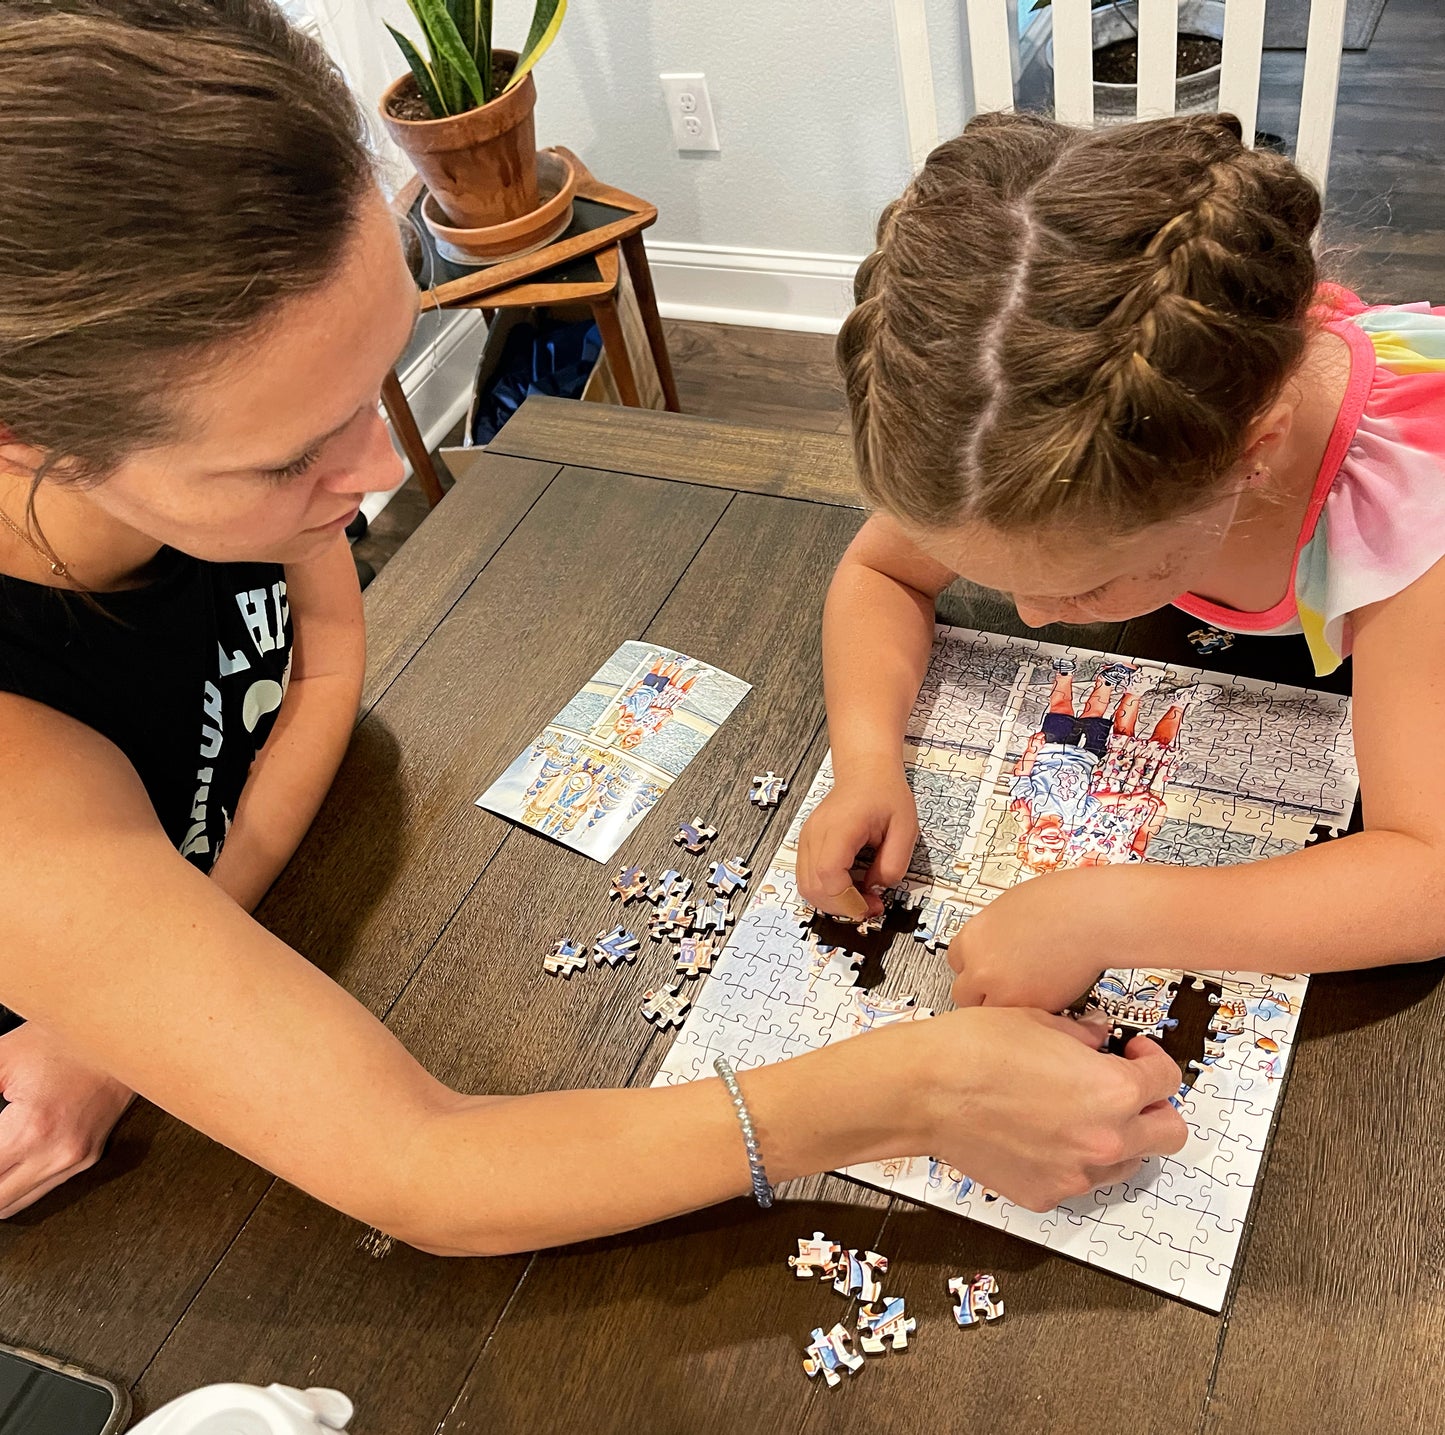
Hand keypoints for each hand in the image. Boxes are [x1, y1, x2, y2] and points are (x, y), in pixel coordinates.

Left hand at [0, 1022, 133, 1215]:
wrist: (120, 1038)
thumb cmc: (64, 1041)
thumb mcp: (1, 1061)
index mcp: (32, 1129)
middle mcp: (57, 1152)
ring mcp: (75, 1160)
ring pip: (13, 1206)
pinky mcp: (87, 1159)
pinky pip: (38, 1191)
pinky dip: (14, 1186)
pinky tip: (4, 1165)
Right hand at [797, 760, 918, 917]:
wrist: (866, 773)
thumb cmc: (885, 795)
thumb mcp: (906, 829)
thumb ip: (894, 864)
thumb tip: (875, 889)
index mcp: (840, 827)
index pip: (829, 875)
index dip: (847, 900)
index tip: (870, 906)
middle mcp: (816, 833)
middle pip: (812, 886)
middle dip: (841, 907)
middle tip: (869, 906)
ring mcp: (807, 838)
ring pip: (806, 886)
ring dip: (832, 902)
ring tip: (860, 897)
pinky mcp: (807, 844)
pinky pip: (808, 877)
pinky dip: (826, 891)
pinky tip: (848, 886)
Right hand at [902, 1007, 1186, 1210]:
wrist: (925, 1090)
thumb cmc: (973, 1049)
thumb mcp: (1039, 1021)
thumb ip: (1082, 1035)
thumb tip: (1097, 1038)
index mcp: (1112, 1092)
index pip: (1168, 1082)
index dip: (1153, 1061)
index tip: (1134, 1054)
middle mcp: (1104, 1140)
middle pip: (1168, 1135)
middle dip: (1154, 1108)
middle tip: (1126, 1089)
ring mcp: (1075, 1174)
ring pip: (1128, 1162)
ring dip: (1118, 1136)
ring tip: (1078, 1111)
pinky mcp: (1044, 1193)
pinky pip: (1078, 1178)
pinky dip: (1071, 1157)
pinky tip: (1040, 1130)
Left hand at [948, 868, 1121, 1010]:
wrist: (1092, 916)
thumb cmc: (1061, 902)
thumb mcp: (1007, 909)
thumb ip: (991, 936)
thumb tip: (989, 948)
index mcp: (972, 939)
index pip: (954, 963)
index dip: (972, 966)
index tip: (983, 969)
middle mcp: (982, 968)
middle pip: (964, 994)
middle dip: (982, 992)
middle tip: (1004, 986)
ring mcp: (1005, 992)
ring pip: (992, 1012)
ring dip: (1005, 1006)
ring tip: (1027, 992)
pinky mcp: (1032, 1009)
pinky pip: (1021, 1019)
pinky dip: (1030, 1012)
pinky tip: (1044, 994)